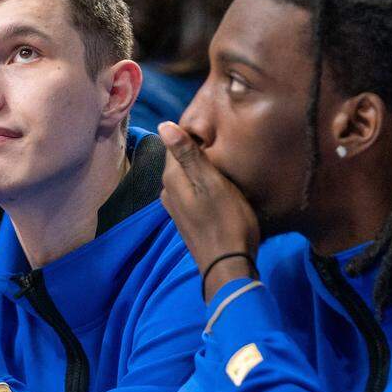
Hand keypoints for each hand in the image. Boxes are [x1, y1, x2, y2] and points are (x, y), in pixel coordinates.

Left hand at [158, 122, 260, 300]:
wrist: (228, 267)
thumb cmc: (226, 221)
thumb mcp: (212, 183)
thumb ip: (187, 154)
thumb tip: (163, 125)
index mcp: (172, 178)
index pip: (174, 143)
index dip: (193, 133)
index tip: (213, 129)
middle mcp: (167, 191)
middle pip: (180, 160)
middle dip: (196, 150)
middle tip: (222, 142)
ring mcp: (176, 207)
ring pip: (187, 176)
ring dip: (201, 168)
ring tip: (223, 161)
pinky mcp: (187, 219)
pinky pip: (192, 191)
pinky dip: (202, 184)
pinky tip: (218, 186)